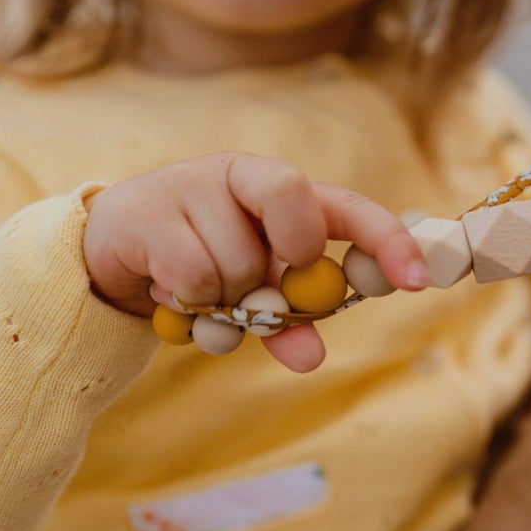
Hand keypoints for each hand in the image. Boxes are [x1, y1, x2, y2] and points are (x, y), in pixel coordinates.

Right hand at [82, 152, 427, 371]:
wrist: (115, 249)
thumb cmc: (201, 263)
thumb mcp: (251, 293)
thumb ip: (284, 319)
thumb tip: (310, 355)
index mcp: (282, 190)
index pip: (348, 207)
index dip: (386, 239)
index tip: (415, 280)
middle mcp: (244, 174)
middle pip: (299, 226)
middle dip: (288, 270)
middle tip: (257, 284)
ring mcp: (194, 184)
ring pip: (242, 265)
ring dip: (225, 299)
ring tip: (199, 291)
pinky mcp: (150, 210)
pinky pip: (195, 276)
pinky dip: (190, 302)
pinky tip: (169, 290)